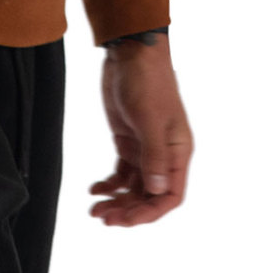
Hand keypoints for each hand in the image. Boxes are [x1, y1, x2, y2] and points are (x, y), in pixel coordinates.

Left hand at [88, 37, 192, 226]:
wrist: (131, 53)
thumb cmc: (147, 81)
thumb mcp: (149, 118)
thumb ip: (154, 156)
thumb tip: (157, 190)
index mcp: (177, 152)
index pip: (170, 196)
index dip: (150, 212)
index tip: (127, 220)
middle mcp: (163, 155)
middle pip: (149, 196)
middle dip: (129, 210)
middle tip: (104, 217)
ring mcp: (145, 149)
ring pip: (134, 187)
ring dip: (117, 200)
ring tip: (96, 209)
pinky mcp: (128, 141)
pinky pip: (122, 172)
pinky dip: (110, 184)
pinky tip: (95, 189)